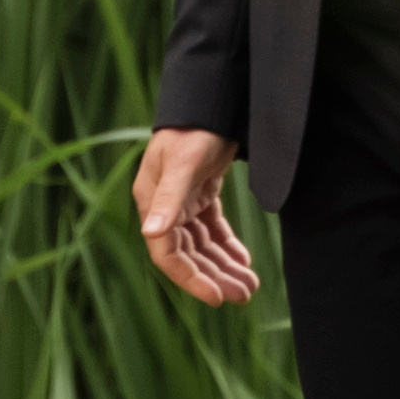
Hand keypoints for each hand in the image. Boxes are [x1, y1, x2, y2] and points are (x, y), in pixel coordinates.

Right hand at [132, 128, 259, 306]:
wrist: (212, 100)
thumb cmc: (194, 129)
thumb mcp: (183, 163)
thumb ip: (168, 199)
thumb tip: (150, 233)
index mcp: (152, 203)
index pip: (168, 254)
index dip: (191, 279)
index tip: (217, 298)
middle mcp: (164, 207)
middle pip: (189, 254)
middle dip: (215, 276)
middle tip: (244, 294)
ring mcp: (182, 201)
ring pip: (203, 244)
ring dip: (224, 265)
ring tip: (249, 284)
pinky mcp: (201, 193)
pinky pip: (213, 228)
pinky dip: (227, 245)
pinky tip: (243, 260)